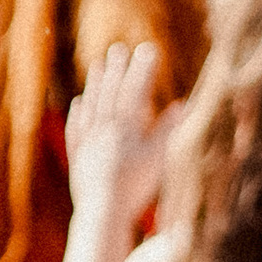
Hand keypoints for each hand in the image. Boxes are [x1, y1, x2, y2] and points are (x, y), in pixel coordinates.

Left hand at [64, 40, 174, 239]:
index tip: (148, 50)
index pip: (136, 92)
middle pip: (110, 95)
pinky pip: (76, 131)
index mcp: (126, 128)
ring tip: (98, 66)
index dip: (143, 71)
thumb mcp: (158, 157)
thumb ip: (169, 130)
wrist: (103, 212)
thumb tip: (184, 104)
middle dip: (117, 71)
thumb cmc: (135, 186)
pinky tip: (79, 103)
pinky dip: (78, 115)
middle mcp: (104, 130)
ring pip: (92, 108)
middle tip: (119, 49)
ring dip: (96, 86)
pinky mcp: (78, 158)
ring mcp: (88, 143)